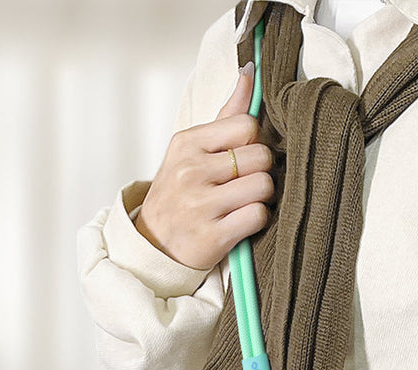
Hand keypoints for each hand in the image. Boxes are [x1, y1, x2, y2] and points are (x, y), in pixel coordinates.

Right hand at [134, 61, 275, 270]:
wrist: (153, 246)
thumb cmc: (178, 195)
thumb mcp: (191, 151)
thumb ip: (225, 116)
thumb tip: (250, 74)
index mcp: (187, 143)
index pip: (246, 125)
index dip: (253, 142)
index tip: (242, 156)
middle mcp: (191, 171)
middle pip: (260, 157)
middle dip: (261, 171)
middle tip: (246, 183)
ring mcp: (201, 205)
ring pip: (264, 186)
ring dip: (262, 197)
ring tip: (244, 202)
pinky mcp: (213, 236)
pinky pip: (258, 216)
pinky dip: (258, 220)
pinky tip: (242, 221)